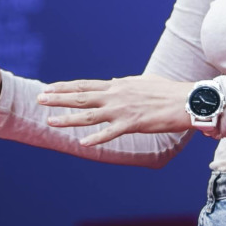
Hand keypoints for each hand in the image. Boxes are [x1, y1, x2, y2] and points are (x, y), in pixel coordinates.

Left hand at [37, 74, 192, 146]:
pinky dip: (97, 138)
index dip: (65, 87)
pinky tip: (83, 143)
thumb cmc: (168, 91)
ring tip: (49, 121)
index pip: (85, 85)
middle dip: (58, 98)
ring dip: (68, 119)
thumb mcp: (142, 82)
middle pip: (81, 97)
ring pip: (89, 116)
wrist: (187, 100)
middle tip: (39, 98)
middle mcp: (116, 96)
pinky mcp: (133, 124)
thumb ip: (125, 83)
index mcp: (117, 86)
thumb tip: (114, 82)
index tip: (49, 88)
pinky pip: (111, 133)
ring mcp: (122, 110)